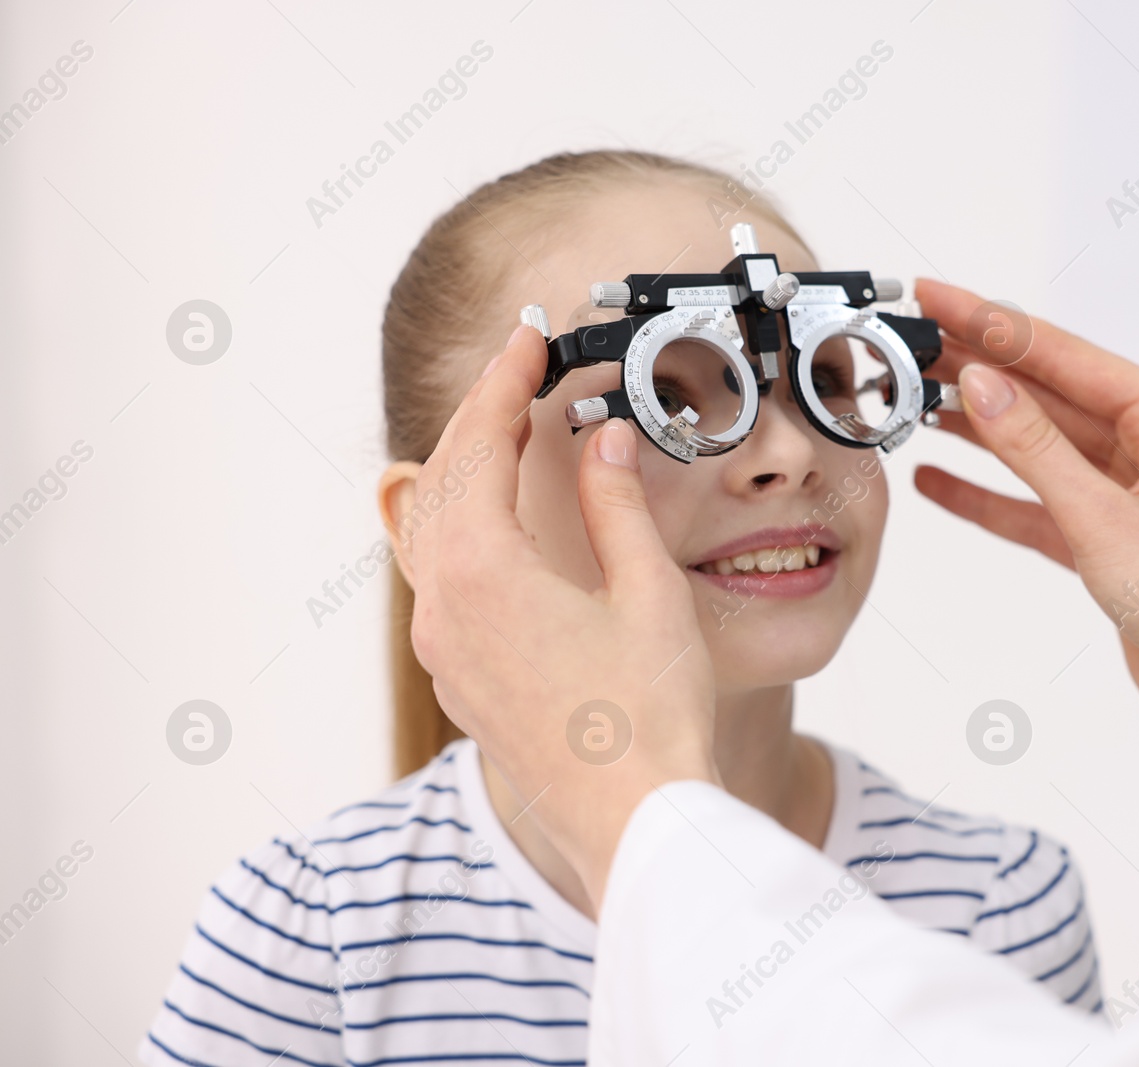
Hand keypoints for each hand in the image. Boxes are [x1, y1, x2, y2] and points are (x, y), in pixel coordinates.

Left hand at [402, 323, 716, 898]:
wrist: (634, 823)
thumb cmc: (650, 715)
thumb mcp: (647, 591)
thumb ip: (616, 504)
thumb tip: (604, 443)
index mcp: (482, 570)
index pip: (478, 444)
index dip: (505, 381)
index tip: (530, 337)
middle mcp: (442, 605)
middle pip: (441, 479)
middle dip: (480, 418)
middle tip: (524, 373)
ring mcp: (442, 648)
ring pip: (431, 530)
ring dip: (467, 474)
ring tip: (510, 436)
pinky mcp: (457, 679)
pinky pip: (440, 579)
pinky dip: (466, 529)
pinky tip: (503, 525)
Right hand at [912, 279, 1138, 786]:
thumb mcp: (1104, 519)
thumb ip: (1036, 449)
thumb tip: (982, 383)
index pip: (1061, 355)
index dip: (992, 325)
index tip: (936, 299)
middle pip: (1043, 392)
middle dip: (974, 366)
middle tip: (907, 342)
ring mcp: (1122, 491)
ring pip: (1033, 444)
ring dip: (974, 425)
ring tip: (911, 398)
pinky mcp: (1101, 537)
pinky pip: (1031, 501)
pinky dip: (985, 492)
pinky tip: (936, 479)